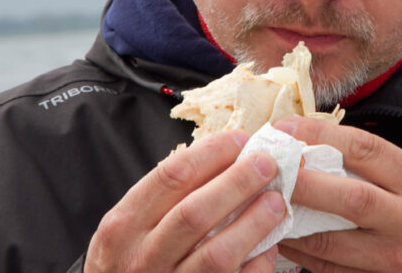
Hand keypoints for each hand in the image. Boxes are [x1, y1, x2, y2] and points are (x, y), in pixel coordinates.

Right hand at [85, 131, 286, 271]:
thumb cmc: (133, 262)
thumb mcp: (133, 227)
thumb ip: (169, 197)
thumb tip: (230, 155)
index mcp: (124, 225)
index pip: (172, 175)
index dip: (212, 152)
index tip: (241, 140)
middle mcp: (141, 257)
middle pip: (197, 212)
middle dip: (238, 182)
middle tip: (268, 163)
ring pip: (218, 254)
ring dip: (253, 223)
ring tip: (277, 202)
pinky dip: (256, 264)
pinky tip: (270, 246)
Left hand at [273, 117, 401, 272]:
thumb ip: (370, 162)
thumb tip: (309, 142)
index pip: (365, 149)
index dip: (320, 136)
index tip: (284, 128)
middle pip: (351, 198)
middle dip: (304, 182)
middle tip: (267, 169)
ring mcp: (394, 256)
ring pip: (333, 241)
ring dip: (292, 222)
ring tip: (262, 203)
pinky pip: (329, 268)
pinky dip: (300, 252)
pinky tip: (279, 236)